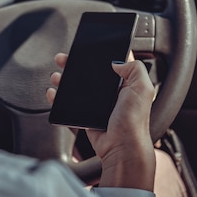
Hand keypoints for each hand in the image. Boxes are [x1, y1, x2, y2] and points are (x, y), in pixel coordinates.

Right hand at [46, 52, 155, 189]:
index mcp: (126, 84)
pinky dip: (59, 98)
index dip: (99, 55)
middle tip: (64, 59)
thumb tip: (117, 61)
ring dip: (65, 80)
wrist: (121, 148)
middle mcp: (112, 93)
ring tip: (56, 76)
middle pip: (90, 74)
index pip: (112, 64)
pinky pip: (71, 104)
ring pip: (78, 87)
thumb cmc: (134, 122)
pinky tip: (54, 93)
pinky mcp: (87, 116)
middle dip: (75, 65)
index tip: (86, 48)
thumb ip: (135, 69)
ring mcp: (98, 105)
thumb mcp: (142, 89)